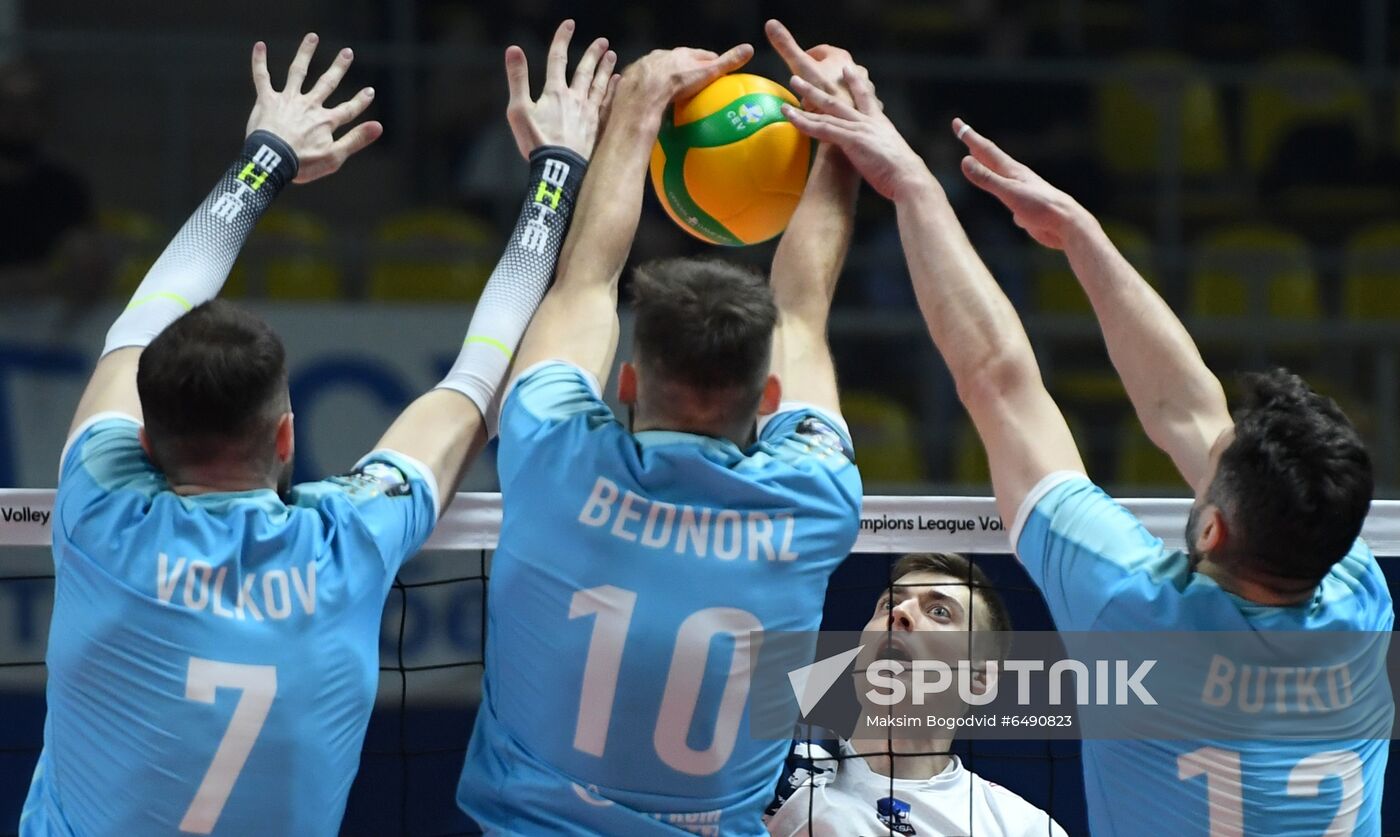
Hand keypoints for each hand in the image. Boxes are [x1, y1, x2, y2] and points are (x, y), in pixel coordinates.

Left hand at [246, 33, 381, 183]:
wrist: (271, 161)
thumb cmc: (302, 163)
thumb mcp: (335, 157)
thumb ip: (356, 139)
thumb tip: (379, 126)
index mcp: (326, 121)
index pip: (348, 109)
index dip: (360, 101)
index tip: (370, 90)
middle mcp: (309, 106)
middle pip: (326, 83)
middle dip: (338, 67)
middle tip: (347, 52)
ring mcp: (288, 100)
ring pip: (298, 72)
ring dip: (306, 53)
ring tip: (312, 37)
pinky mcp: (266, 101)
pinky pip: (262, 78)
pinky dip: (260, 61)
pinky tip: (260, 45)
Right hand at [504, 20, 617, 160]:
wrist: (559, 168)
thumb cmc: (536, 142)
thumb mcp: (519, 110)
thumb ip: (517, 78)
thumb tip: (513, 49)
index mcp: (554, 92)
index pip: (557, 58)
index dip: (562, 39)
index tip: (569, 25)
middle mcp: (575, 98)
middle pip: (585, 70)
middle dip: (593, 53)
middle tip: (603, 41)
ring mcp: (589, 113)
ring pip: (600, 85)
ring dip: (605, 69)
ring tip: (612, 56)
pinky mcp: (597, 127)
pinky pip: (608, 103)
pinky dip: (613, 90)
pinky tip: (618, 83)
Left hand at [620, 44, 754, 106]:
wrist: (645, 89)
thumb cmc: (678, 81)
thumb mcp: (706, 72)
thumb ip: (727, 62)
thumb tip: (749, 48)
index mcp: (684, 54)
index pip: (702, 55)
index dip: (710, 61)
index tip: (716, 69)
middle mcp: (664, 55)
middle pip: (680, 61)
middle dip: (687, 68)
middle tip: (695, 81)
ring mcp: (647, 65)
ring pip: (660, 69)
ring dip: (666, 77)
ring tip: (673, 91)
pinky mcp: (633, 77)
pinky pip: (645, 81)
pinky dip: (650, 87)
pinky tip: (653, 97)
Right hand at [764, 19, 870, 110]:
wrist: (848, 122)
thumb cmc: (826, 94)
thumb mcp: (801, 67)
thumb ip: (786, 47)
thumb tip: (770, 23)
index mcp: (840, 57)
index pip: (820, 51)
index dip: (806, 58)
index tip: (797, 69)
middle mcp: (856, 69)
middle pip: (832, 69)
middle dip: (818, 79)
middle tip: (805, 91)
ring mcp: (864, 88)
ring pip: (844, 86)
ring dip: (832, 93)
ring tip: (820, 106)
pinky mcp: (868, 107)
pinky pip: (854, 104)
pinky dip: (844, 107)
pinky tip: (836, 117)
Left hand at [781, 67, 928, 201]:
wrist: (908, 178)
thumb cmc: (901, 174)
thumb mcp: (891, 156)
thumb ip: (880, 150)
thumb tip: (880, 158)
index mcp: (879, 123)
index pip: (866, 97)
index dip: (856, 82)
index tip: (848, 68)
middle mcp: (868, 121)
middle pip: (838, 99)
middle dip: (818, 86)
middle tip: (801, 75)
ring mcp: (859, 129)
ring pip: (827, 109)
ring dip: (807, 96)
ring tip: (791, 83)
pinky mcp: (853, 140)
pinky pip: (824, 130)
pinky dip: (806, 123)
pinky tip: (792, 117)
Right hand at [953, 119, 1087, 248]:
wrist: (1066, 224)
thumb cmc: (1041, 207)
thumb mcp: (1009, 192)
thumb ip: (987, 178)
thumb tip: (964, 161)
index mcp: (1011, 170)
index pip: (985, 149)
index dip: (969, 136)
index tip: (956, 122)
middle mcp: (1015, 177)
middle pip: (990, 158)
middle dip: (974, 145)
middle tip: (962, 132)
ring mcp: (1020, 191)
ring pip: (998, 176)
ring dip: (986, 166)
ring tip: (978, 161)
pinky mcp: (1024, 207)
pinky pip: (1007, 195)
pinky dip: (999, 190)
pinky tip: (1002, 196)